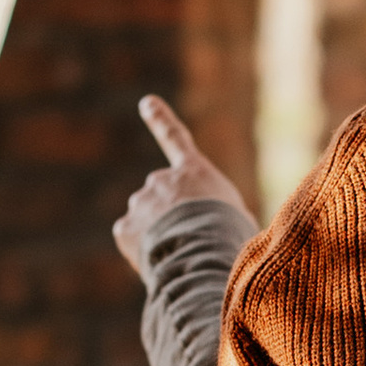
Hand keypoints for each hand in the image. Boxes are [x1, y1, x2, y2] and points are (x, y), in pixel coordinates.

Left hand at [112, 94, 253, 278]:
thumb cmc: (232, 241)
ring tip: (180, 255)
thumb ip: (218, 213)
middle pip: (161, 199)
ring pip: (146, 221)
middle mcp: (161, 180)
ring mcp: (141, 203)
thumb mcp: (240, 220)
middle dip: (170, 218)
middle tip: (192, 243)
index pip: (175, 138)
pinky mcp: (124, 228)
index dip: (161, 119)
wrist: (204, 258)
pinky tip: (161, 263)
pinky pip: (131, 239)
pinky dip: (141, 252)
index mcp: (194, 173)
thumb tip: (208, 227)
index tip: (146, 102)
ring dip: (158, 236)